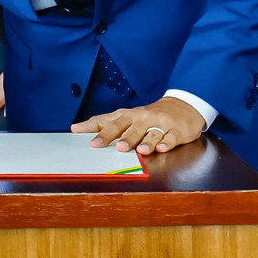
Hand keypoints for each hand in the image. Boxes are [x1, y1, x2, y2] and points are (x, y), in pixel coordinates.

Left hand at [72, 96, 207, 155]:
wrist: (181, 107)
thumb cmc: (147, 116)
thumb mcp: (126, 117)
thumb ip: (102, 123)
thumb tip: (76, 128)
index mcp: (128, 116)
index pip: (109, 122)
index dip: (97, 130)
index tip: (84, 136)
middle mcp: (142, 119)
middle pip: (130, 128)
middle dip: (122, 137)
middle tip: (115, 146)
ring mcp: (159, 124)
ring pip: (151, 133)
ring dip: (145, 141)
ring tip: (140, 150)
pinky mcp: (176, 131)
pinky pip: (170, 138)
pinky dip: (166, 143)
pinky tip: (161, 147)